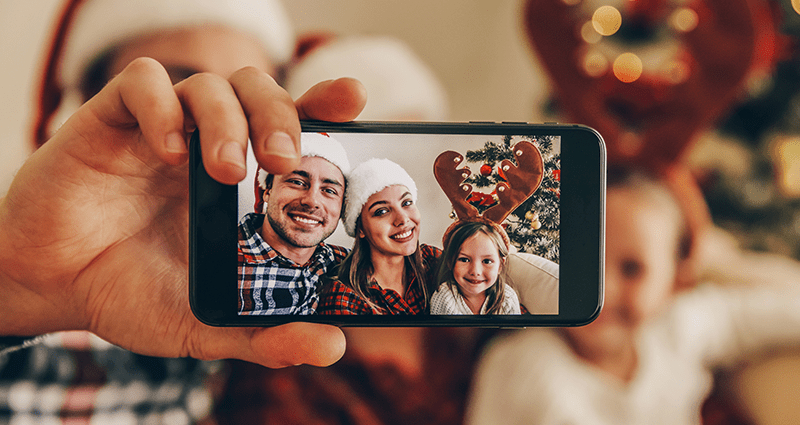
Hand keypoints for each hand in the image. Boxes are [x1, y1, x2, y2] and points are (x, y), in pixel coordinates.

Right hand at [0, 58, 365, 367]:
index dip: (324, 104)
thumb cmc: (134, 294)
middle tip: (283, 160)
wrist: (54, 289)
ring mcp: (161, 130)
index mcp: (241, 181)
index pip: (293, 125)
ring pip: (209, 85)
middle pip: (259, 93)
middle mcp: (207, 145)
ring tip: (224, 170)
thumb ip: (266, 334)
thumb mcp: (206, 324)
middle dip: (280, 115)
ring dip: (226, 121)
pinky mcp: (110, 121)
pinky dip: (160, 107)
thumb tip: (333, 346)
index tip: (352, 99)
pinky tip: (168, 151)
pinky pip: (141, 84)